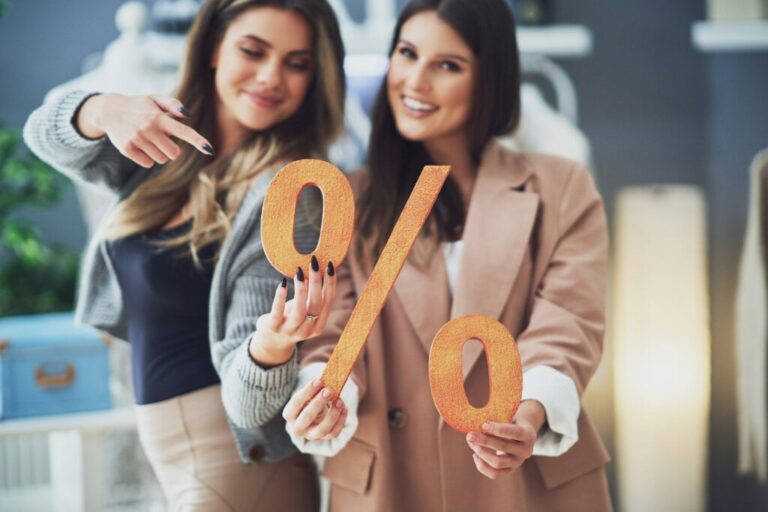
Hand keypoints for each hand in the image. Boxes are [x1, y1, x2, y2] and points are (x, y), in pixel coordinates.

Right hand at [75, 93, 213, 167]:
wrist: (109, 111)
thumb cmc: (139, 106)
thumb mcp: (155, 98)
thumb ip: (173, 104)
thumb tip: (187, 115)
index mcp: (158, 117)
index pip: (183, 131)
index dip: (198, 141)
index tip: (210, 150)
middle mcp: (148, 128)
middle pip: (174, 153)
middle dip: (171, 148)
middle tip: (161, 137)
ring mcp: (137, 139)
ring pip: (161, 159)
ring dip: (159, 152)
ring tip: (148, 139)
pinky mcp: (127, 149)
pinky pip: (148, 163)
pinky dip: (147, 157)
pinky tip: (140, 145)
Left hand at [249, 255, 336, 365]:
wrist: (271, 342)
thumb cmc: (291, 319)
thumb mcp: (303, 308)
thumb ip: (311, 294)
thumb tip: (315, 270)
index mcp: (319, 325)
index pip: (328, 302)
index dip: (330, 283)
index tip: (329, 265)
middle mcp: (307, 330)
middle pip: (316, 305)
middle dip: (316, 283)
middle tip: (314, 264)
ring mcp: (290, 331)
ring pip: (300, 311)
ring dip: (301, 290)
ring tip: (299, 272)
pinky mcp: (273, 328)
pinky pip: (278, 312)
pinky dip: (280, 297)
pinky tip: (282, 283)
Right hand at [283, 378, 347, 439]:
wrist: (313, 415)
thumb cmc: (309, 401)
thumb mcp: (308, 395)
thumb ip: (314, 389)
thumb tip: (327, 379)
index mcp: (289, 414)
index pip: (296, 403)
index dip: (308, 391)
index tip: (319, 380)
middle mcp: (297, 428)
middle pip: (307, 417)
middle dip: (319, 403)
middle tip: (329, 391)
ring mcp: (311, 435)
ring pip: (322, 430)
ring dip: (332, 415)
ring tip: (339, 401)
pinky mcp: (323, 438)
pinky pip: (333, 433)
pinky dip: (341, 421)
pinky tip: (344, 408)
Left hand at [465, 400, 545, 478]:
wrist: (523, 434)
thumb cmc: (512, 421)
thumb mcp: (510, 416)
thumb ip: (498, 417)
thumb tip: (476, 419)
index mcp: (528, 434)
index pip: (514, 432)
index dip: (499, 429)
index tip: (484, 424)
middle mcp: (525, 451)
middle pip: (504, 447)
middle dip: (484, 441)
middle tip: (470, 435)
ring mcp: (518, 462)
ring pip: (498, 463)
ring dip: (482, 453)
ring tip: (471, 442)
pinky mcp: (510, 470)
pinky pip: (494, 473)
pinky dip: (482, 466)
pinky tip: (475, 455)